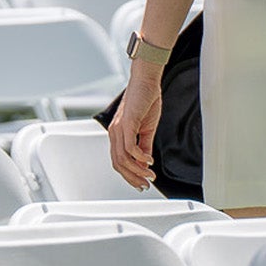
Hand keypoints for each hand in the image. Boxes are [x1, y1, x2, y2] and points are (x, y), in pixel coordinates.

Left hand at [108, 66, 163, 190]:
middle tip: (145, 184)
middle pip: (118, 163)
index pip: (119, 160)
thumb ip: (145, 145)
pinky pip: (130, 147)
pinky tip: (149, 161)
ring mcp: (119, 128)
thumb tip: (146, 162)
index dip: (129, 174)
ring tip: (150, 175)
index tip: (141, 182)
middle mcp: (115, 132)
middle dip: (132, 177)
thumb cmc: (146, 100)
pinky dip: (140, 157)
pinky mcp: (127, 123)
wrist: (146, 80)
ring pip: (123, 158)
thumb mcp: (147, 128)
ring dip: (137, 170)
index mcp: (118, 134)